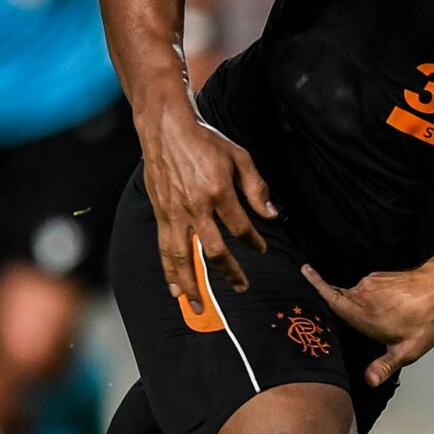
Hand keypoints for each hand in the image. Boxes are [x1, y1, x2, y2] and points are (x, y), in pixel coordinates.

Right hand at [138, 98, 275, 300]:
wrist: (166, 128)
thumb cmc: (205, 140)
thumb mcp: (239, 157)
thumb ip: (256, 188)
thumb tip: (272, 215)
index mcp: (218, 191)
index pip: (240, 227)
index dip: (253, 242)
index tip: (260, 249)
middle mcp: (195, 207)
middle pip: (213, 250)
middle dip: (229, 272)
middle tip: (241, 286)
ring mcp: (175, 213)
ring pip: (183, 257)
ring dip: (191, 284)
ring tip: (198, 305)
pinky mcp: (161, 213)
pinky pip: (165, 248)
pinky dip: (169, 271)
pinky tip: (174, 289)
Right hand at [304, 263, 433, 386]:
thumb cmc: (426, 319)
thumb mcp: (407, 349)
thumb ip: (385, 365)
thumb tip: (368, 381)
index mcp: (364, 313)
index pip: (331, 298)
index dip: (315, 285)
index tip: (303, 270)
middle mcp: (363, 294)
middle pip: (339, 298)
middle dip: (335, 305)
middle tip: (348, 321)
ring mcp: (372, 282)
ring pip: (355, 295)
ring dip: (360, 305)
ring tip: (381, 320)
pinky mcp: (381, 277)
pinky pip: (368, 289)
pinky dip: (371, 298)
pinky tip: (389, 309)